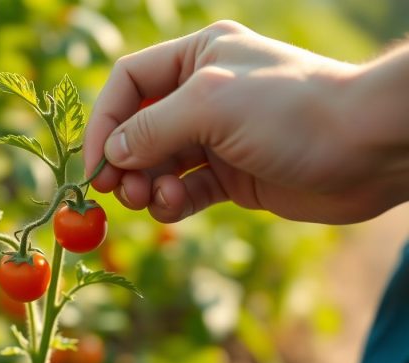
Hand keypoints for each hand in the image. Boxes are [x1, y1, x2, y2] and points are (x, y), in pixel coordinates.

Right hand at [84, 20, 408, 223]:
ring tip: (151, 198)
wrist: (368, 150)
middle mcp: (202, 95)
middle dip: (123, 161)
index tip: (93, 163)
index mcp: (197, 57)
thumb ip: (150, 127)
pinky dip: (170, 202)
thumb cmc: (291, 111)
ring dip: (146, 185)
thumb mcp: (210, 104)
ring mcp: (216, 138)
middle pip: (137, 129)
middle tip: (119, 190)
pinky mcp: (231, 176)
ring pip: (157, 164)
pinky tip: (173, 205)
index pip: (128, 84)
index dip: (103, 121)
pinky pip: (183, 191)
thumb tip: (110, 154)